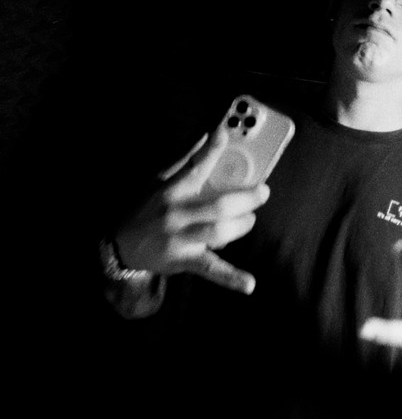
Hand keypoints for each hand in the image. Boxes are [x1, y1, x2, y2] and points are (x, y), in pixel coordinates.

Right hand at [114, 128, 268, 293]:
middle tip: (263, 192)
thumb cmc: (146, 208)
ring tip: (250, 219)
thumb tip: (207, 137)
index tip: (223, 134)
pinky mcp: (183, 261)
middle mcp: (175, 214)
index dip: (209, 151)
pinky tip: (249, 284)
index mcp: (170, 191)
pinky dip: (231, 278)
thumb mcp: (158, 182)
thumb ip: (184, 161)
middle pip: (216, 205)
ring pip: (217, 232)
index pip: (193, 167)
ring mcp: (180, 239)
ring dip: (241, 225)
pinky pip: (210, 269)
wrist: (121, 245)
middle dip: (245, 198)